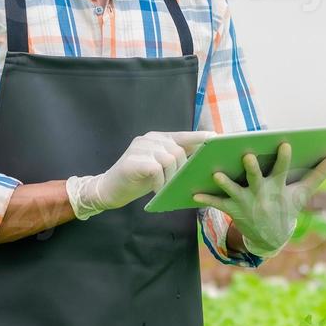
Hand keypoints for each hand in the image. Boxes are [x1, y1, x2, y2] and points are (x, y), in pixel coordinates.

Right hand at [66, 130, 213, 219]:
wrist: (109, 189)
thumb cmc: (139, 180)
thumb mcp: (161, 169)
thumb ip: (177, 161)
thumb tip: (202, 161)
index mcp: (159, 138)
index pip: (184, 135)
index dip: (200, 138)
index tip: (216, 139)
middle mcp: (150, 139)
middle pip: (178, 150)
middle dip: (182, 169)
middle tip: (178, 184)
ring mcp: (139, 147)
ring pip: (169, 158)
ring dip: (171, 177)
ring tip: (166, 188)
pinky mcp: (132, 160)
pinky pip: (156, 168)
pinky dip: (160, 182)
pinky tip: (157, 190)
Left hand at [191, 142, 325, 257]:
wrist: (271, 237)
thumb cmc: (287, 207)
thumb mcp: (302, 193)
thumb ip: (317, 174)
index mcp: (279, 187)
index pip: (283, 169)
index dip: (285, 158)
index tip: (285, 143)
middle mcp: (262, 194)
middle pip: (256, 178)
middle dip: (252, 168)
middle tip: (246, 155)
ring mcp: (247, 202)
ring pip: (234, 191)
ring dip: (225, 183)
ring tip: (216, 174)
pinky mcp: (233, 210)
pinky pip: (218, 203)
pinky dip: (207, 198)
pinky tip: (194, 192)